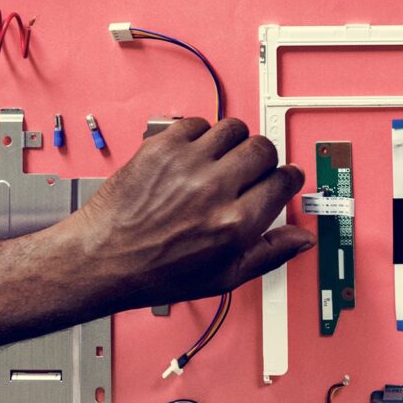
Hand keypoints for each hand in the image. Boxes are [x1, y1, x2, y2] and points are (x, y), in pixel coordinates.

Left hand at [52, 117, 308, 310]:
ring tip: (221, 160)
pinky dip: (200, 136)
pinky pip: (198, 123)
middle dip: (263, 159)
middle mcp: (213, 189)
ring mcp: (186, 163)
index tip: (281, 178)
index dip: (287, 178)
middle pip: (263, 149)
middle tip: (249, 171)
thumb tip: (302, 237)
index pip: (283, 181)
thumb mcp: (221, 278)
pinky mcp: (161, 147)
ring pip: (234, 128)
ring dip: (234, 143)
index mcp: (233, 224)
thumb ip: (268, 254)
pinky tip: (193, 157)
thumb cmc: (155, 273)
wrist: (100, 259)